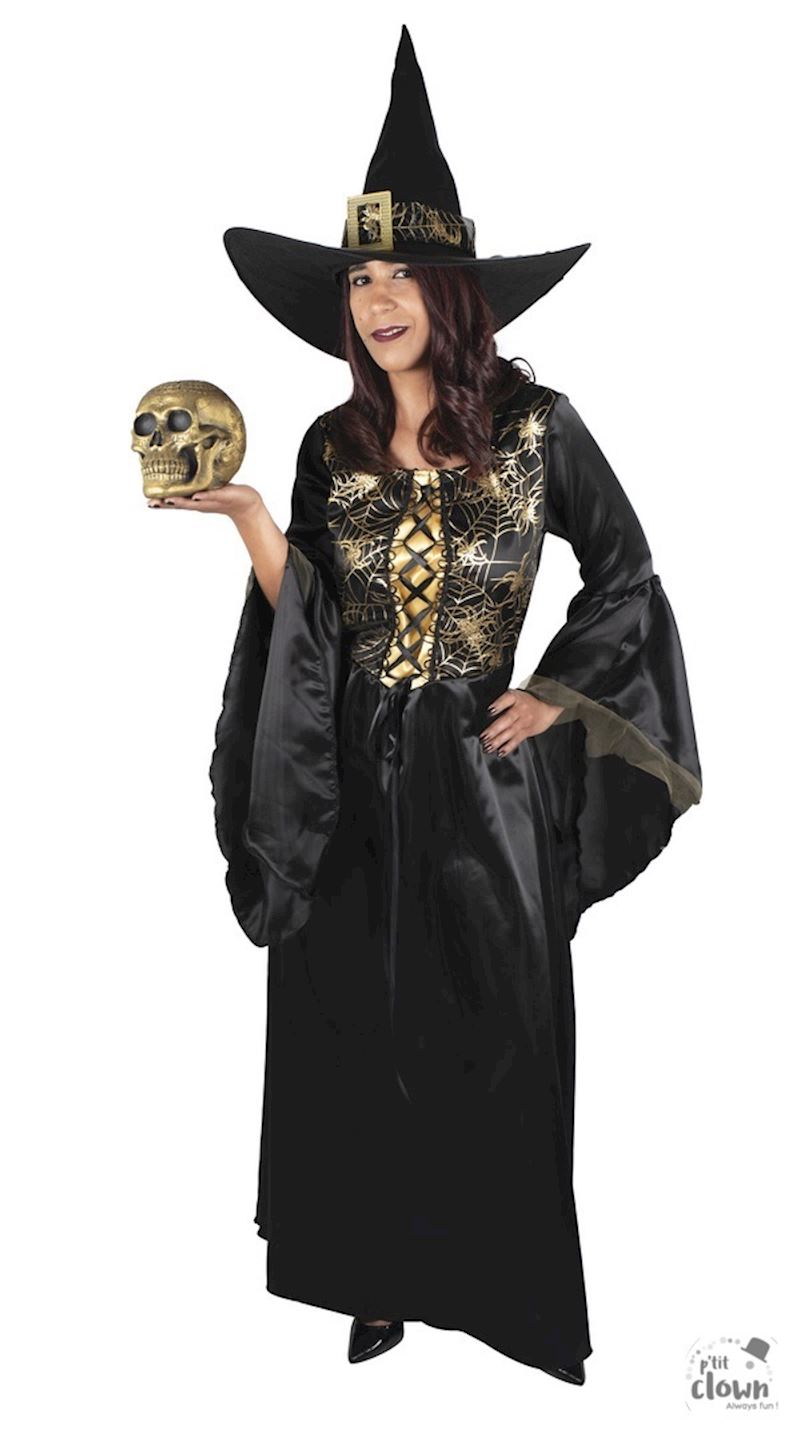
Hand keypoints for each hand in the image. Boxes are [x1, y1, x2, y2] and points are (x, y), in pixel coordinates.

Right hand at [147, 482, 263, 524]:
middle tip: (152, 502)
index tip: (148, 501)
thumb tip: (182, 464)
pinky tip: (195, 496)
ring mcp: (210, 500)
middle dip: (165, 503)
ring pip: (193, 502)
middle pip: (180, 504)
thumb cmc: (224, 493)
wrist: (245, 503)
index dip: (161, 501)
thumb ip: (194, 480)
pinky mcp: (222, 496)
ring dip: (181, 502)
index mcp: (193, 498)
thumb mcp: (205, 486)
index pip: (174, 500)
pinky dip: (203, 497)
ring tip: (169, 500)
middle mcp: (199, 502)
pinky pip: (211, 496)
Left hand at [479, 689, 564, 756]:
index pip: (507, 699)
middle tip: (484, 736)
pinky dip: (508, 747)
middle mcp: (520, 710)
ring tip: (489, 746)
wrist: (547, 706)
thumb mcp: (515, 696)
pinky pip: (517, 740)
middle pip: (507, 719)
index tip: (490, 710)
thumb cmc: (527, 702)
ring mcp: (524, 721)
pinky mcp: (527, 731)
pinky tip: (501, 751)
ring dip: (498, 740)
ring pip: (511, 731)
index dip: (498, 704)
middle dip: (495, 729)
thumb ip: (502, 702)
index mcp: (516, 698)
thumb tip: (486, 713)